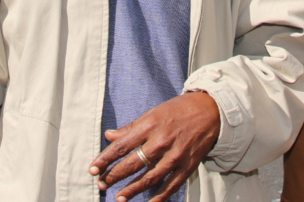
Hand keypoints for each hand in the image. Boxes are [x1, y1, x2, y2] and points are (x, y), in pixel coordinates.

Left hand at [89, 92, 219, 201]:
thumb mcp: (152, 113)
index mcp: (149, 126)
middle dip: (114, 176)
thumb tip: (109, 136)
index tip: (93, 169)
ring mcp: (175, 155)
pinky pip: (171, 185)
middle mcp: (161, 142)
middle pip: (132, 164)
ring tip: (118, 198)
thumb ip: (131, 128)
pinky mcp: (187, 166)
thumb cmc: (178, 110)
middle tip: (102, 184)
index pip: (121, 146)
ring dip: (132, 190)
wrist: (210, 111)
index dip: (105, 159)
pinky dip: (159, 197)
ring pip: (149, 178)